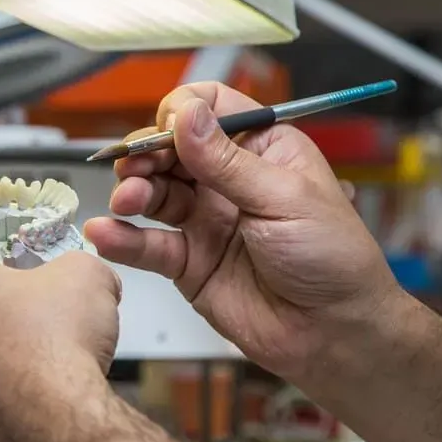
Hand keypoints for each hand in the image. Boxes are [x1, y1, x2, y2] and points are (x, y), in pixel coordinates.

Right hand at [83, 83, 401, 381]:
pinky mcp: (188, 260)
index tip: (169, 129)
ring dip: (132, 191)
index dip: (183, 112)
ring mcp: (205, 219)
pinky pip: (148, 243)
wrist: (334, 333)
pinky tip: (106, 233)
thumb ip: (227, 161)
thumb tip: (186, 114)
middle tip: (135, 166)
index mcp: (261, 149)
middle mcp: (228, 179)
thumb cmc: (333, 259)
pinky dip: (122, 237)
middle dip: (147, 153)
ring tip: (126, 200)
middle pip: (170, 149)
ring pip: (153, 192)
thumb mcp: (285, 198)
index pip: (210, 108)